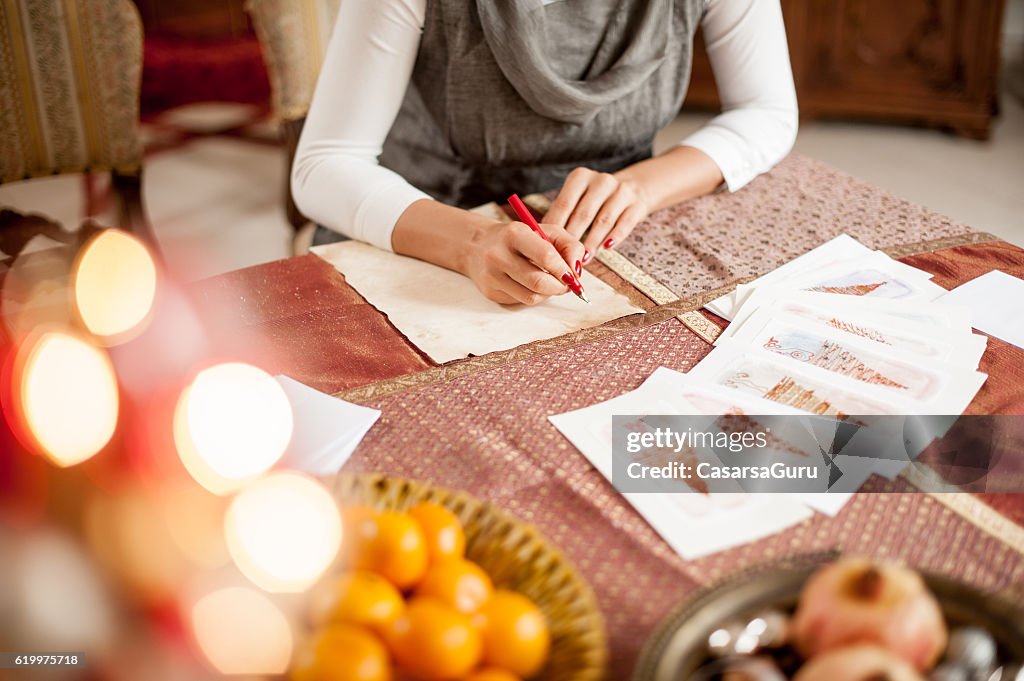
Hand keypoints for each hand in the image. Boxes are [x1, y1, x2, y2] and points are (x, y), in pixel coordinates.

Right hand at [462, 220, 585, 305]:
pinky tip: (531, 285)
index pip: (546, 256)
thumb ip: (570, 246)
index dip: (565, 270)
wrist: (479, 245)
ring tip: (550, 284)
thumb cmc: (520, 238)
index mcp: (514, 233)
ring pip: (532, 297)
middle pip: (539, 282)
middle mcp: (498, 255)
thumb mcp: (547, 232)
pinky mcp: (490, 292)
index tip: (574, 276)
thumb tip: (577, 271)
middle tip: (567, 285)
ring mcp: (491, 275)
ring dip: (548, 294)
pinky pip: (521, 301)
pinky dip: (534, 296)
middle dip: (560, 287)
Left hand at [544, 167, 650, 260]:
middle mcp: (601, 181)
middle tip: (564, 258)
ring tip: (583, 259)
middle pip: (583, 213)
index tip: (548, 246)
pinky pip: (625, 223)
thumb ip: (561, 214)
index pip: (564, 203)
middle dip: (573, 238)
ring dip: (592, 242)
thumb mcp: (577, 198)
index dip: (555, 226)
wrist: (634, 188)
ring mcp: (621, 192)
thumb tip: (540, 237)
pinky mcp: (637, 204)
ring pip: (604, 220)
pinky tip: (606, 248)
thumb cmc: (595, 200)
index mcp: (580, 177)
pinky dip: (615, 237)